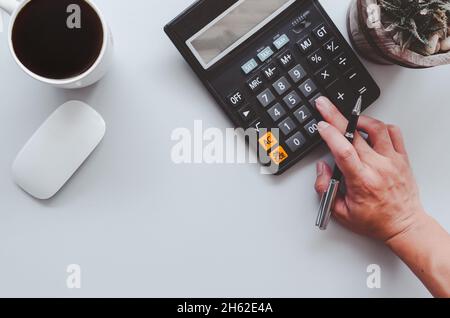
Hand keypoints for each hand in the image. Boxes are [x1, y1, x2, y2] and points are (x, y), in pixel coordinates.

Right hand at [314, 97, 425, 241]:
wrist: (404, 225)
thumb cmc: (375, 221)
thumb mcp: (340, 213)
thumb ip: (325, 189)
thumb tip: (322, 167)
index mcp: (362, 181)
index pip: (344, 151)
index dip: (331, 134)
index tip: (321, 125)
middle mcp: (379, 167)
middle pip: (355, 134)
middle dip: (336, 116)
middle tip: (324, 105)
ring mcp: (392, 161)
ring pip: (376, 128)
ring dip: (359, 119)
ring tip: (349, 118)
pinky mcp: (402, 158)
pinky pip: (393, 132)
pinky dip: (380, 126)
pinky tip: (370, 128)